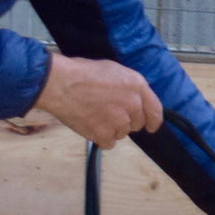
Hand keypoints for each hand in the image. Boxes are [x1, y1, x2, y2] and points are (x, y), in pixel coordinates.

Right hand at [37, 53, 163, 147]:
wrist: (59, 83)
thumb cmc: (81, 73)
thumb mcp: (114, 70)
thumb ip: (130, 87)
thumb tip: (136, 100)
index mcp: (137, 86)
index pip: (155, 111)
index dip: (153, 121)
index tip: (151, 126)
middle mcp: (132, 104)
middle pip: (136, 124)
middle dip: (125, 121)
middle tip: (107, 112)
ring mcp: (119, 121)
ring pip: (122, 134)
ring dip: (110, 128)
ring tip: (94, 114)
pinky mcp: (104, 134)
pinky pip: (108, 143)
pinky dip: (99, 137)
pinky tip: (90, 124)